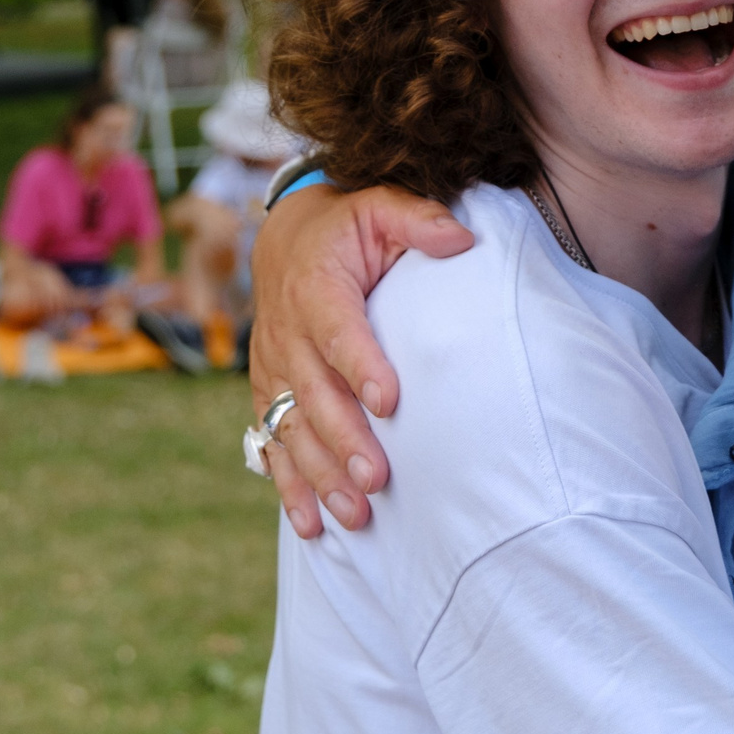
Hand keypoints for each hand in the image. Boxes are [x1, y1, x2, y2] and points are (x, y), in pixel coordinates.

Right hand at [247, 182, 472, 535]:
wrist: (286, 238)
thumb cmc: (349, 226)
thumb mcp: (381, 206)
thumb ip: (419, 220)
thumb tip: (461, 238)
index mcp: (317, 288)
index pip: (338, 330)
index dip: (361, 366)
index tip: (390, 402)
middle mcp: (288, 333)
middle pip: (315, 394)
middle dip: (343, 441)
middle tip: (376, 480)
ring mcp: (275, 368)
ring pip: (292, 429)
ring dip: (320, 476)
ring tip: (355, 515)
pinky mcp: (271, 393)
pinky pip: (272, 444)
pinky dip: (288, 487)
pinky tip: (310, 526)